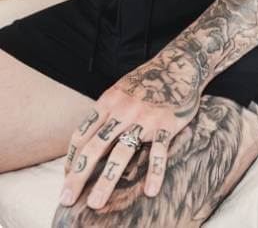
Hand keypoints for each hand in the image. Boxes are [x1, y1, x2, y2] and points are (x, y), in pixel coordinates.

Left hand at [60, 55, 201, 209]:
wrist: (181, 64)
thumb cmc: (148, 80)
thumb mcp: (121, 90)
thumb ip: (106, 112)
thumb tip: (88, 142)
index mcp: (109, 101)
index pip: (82, 134)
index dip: (72, 158)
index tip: (68, 177)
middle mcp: (124, 110)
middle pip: (95, 147)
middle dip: (78, 176)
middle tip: (67, 200)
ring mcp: (146, 118)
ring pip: (122, 153)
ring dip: (106, 181)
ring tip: (96, 204)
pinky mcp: (167, 123)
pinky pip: (159, 152)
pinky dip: (155, 172)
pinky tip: (151, 191)